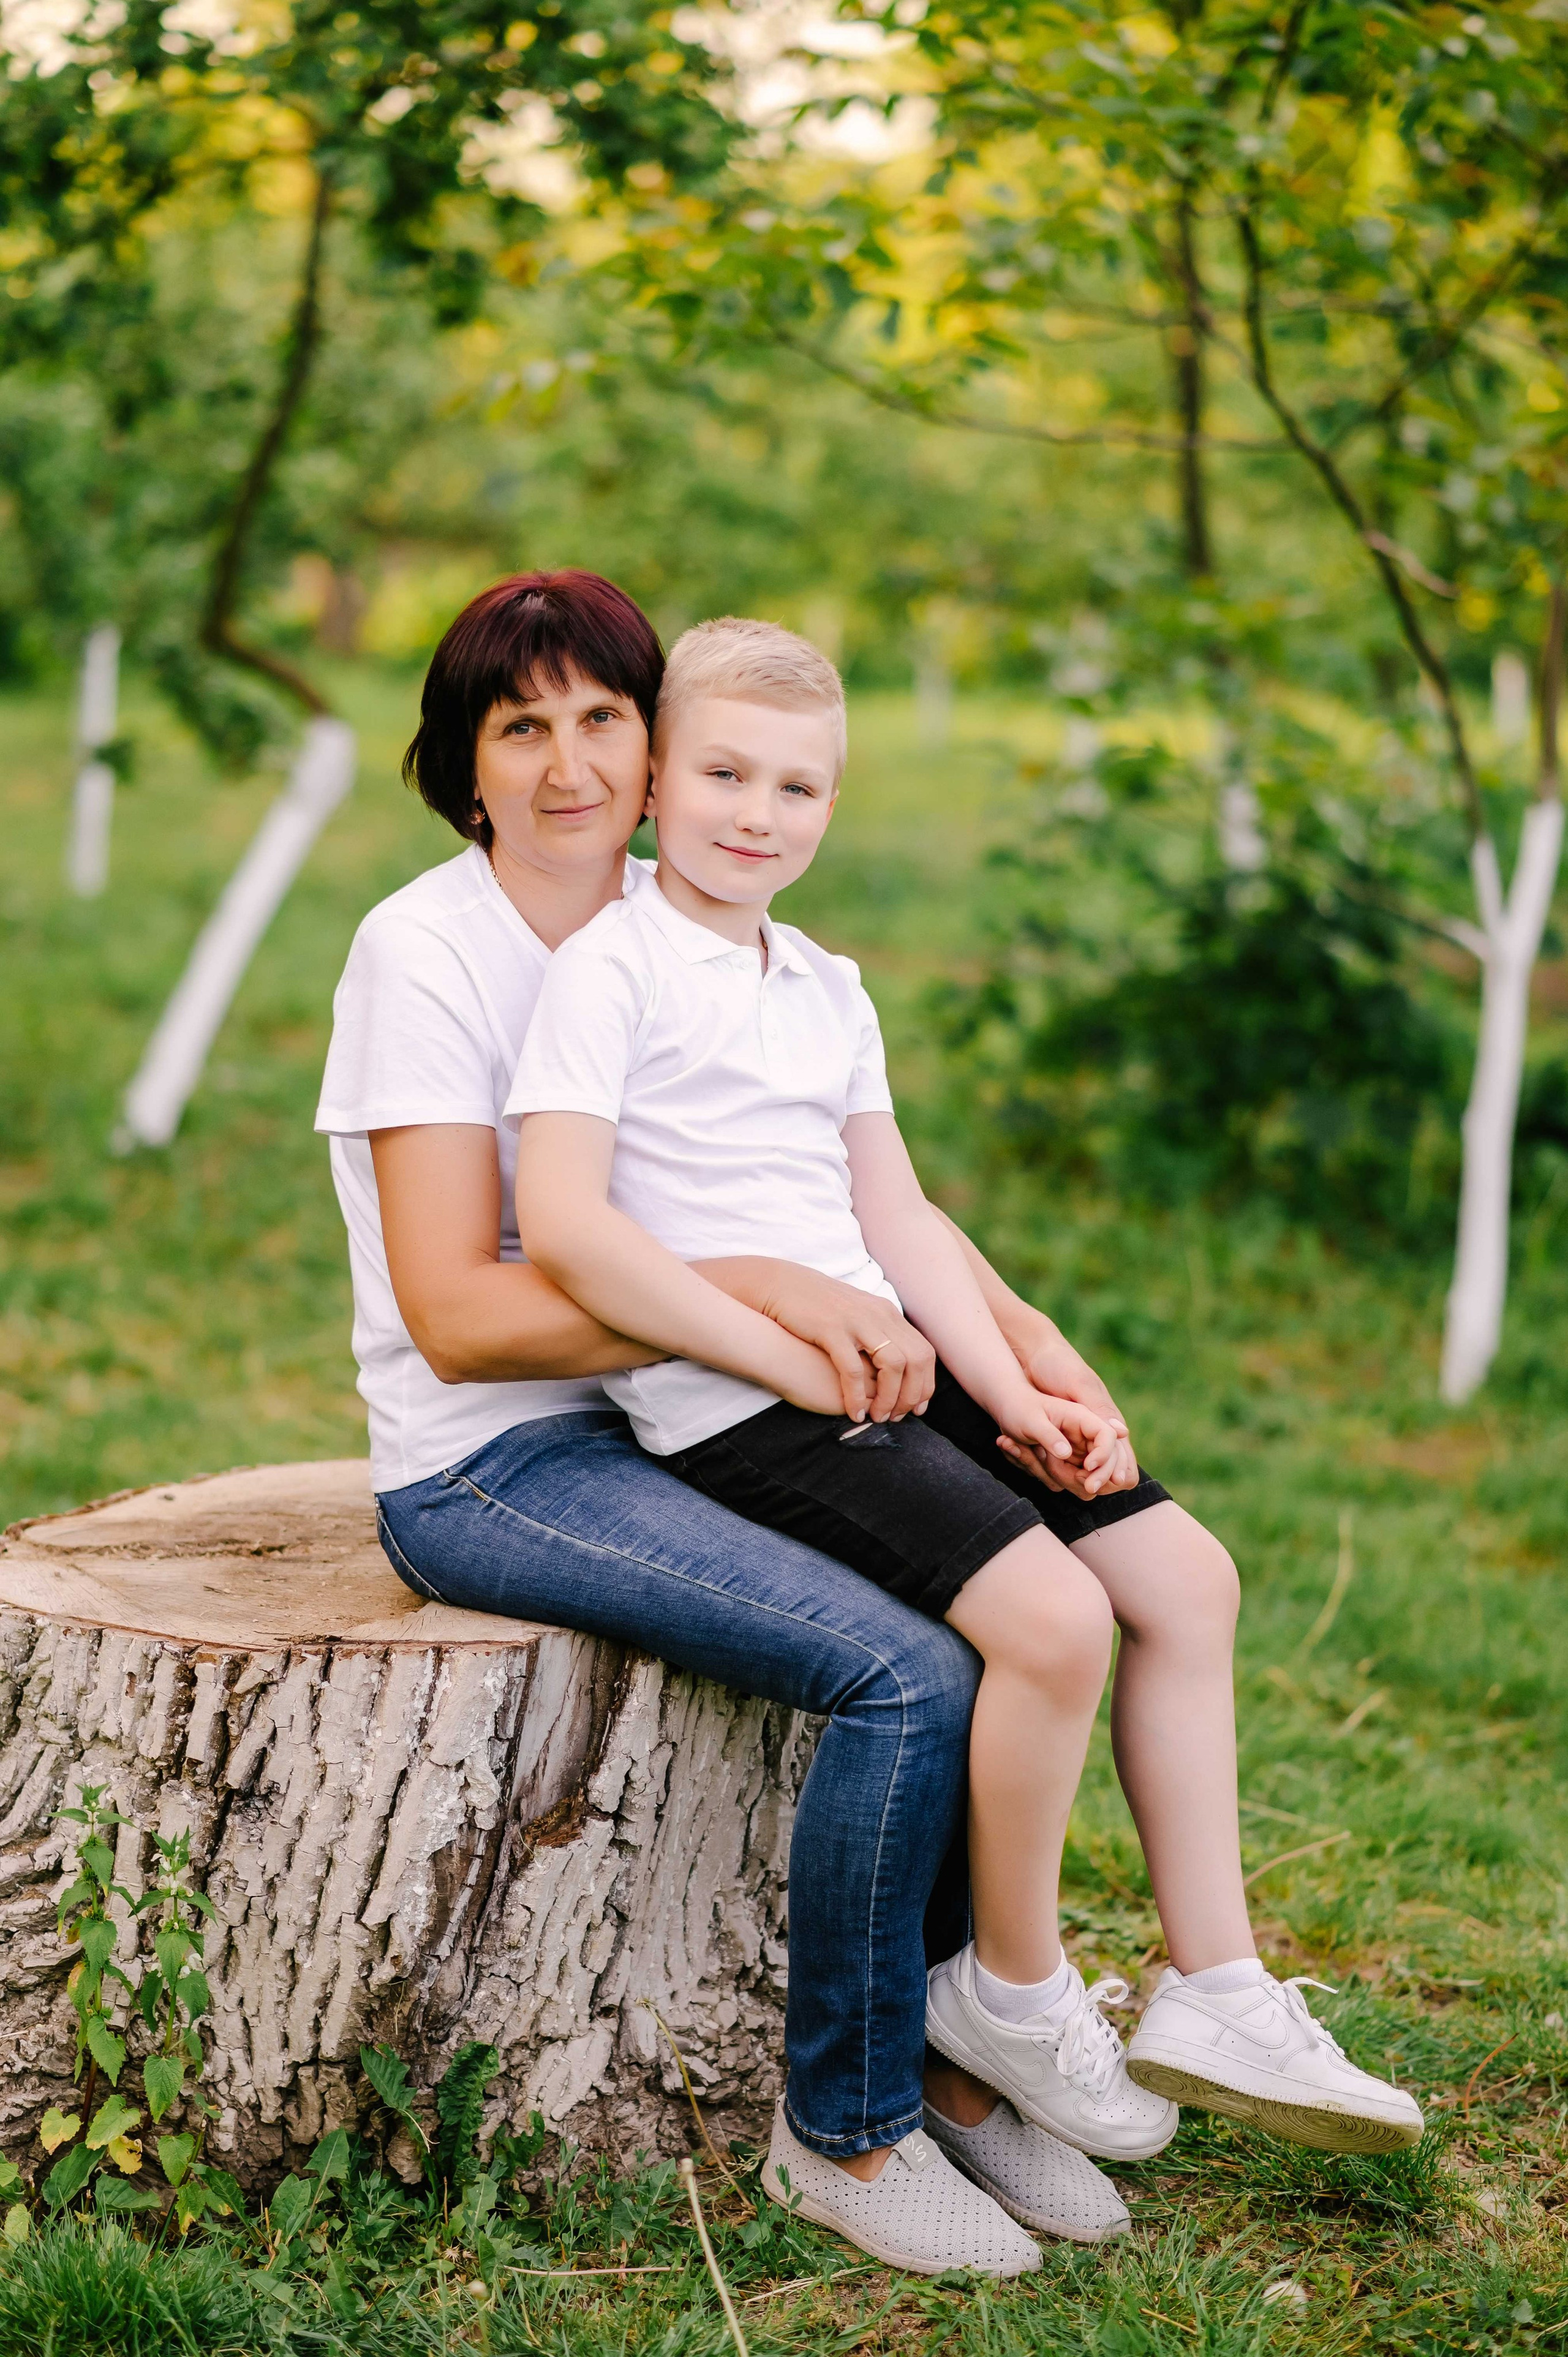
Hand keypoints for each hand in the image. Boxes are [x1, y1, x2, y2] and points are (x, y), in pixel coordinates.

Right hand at [745, 1263, 935, 1422]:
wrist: (780, 1285)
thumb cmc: (816, 1308)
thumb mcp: (857, 1315)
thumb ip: (877, 1335)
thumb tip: (892, 1368)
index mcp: (887, 1314)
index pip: (924, 1353)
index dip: (925, 1384)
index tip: (917, 1408)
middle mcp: (879, 1315)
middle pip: (916, 1360)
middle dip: (912, 1395)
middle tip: (897, 1417)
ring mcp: (857, 1321)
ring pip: (892, 1365)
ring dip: (889, 1398)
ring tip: (877, 1417)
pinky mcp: (831, 1328)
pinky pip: (853, 1369)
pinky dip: (857, 1396)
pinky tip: (854, 1413)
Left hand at [1013, 1328, 1137, 1495]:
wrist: (1032, 1355)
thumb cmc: (1058, 1365)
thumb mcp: (1079, 1384)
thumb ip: (1099, 1408)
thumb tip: (1122, 1433)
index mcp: (1106, 1417)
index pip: (1122, 1452)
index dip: (1118, 1470)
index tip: (1105, 1482)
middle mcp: (1096, 1429)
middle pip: (1109, 1466)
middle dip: (1100, 1479)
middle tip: (1086, 1487)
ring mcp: (1077, 1433)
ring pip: (1087, 1468)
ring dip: (1079, 1477)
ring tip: (1068, 1482)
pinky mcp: (1058, 1435)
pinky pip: (1064, 1460)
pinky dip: (1060, 1469)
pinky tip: (1052, 1474)